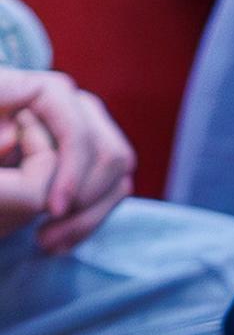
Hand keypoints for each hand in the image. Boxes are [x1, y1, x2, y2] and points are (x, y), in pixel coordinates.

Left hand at [0, 69, 133, 254]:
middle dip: (85, 200)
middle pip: (110, 155)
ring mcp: (94, 131)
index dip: (73, 170)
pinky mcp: (98, 158)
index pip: (78, 130)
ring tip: (47, 243)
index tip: (50, 209)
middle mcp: (79, 106)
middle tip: (46, 232)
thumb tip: (12, 137)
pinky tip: (58, 242)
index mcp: (46, 91)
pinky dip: (89, 221)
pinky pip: (114, 192)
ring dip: (88, 218)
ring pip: (120, 179)